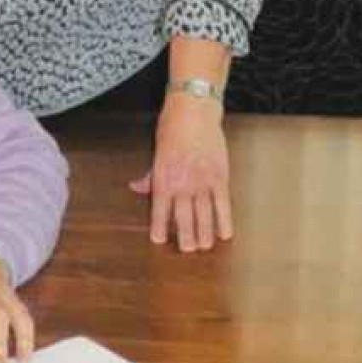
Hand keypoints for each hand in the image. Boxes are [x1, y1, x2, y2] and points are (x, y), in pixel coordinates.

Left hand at [128, 94, 231, 250]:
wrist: (194, 111)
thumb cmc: (172, 128)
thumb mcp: (156, 151)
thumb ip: (150, 174)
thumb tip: (136, 187)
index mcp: (164, 178)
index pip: (160, 209)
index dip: (159, 226)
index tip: (159, 240)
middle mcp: (183, 183)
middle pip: (184, 218)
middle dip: (185, 237)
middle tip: (187, 250)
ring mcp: (203, 182)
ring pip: (204, 215)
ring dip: (204, 234)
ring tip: (204, 247)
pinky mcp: (220, 176)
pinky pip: (223, 204)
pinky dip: (225, 221)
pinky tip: (225, 233)